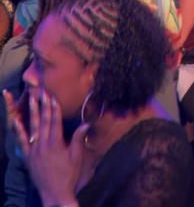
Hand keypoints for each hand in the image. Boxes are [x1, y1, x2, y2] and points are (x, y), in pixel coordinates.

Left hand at [4, 89, 86, 205]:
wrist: (54, 193)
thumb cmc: (68, 174)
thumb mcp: (76, 156)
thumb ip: (78, 139)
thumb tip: (86, 123)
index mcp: (56, 143)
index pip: (54, 120)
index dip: (54, 107)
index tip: (52, 96)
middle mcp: (43, 144)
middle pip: (43, 120)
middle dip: (43, 105)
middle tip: (41, 92)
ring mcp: (33, 150)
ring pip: (33, 127)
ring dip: (32, 112)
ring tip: (31, 100)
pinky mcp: (27, 157)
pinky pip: (21, 142)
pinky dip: (19, 131)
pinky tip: (16, 121)